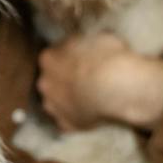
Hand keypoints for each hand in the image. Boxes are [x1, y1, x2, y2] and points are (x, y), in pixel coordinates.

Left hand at [36, 33, 162, 131]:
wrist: (118, 89)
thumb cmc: (109, 58)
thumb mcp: (99, 38)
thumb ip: (86, 43)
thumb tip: (90, 42)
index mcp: (48, 58)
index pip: (53, 56)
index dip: (67, 59)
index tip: (80, 61)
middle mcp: (44, 82)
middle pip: (50, 80)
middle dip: (64, 80)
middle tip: (84, 80)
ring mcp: (53, 106)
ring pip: (56, 102)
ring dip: (68, 100)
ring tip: (89, 99)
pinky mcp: (65, 125)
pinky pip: (69, 121)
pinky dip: (78, 119)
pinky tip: (92, 116)